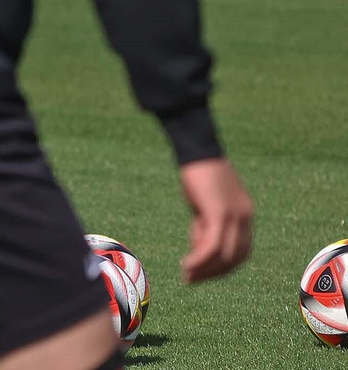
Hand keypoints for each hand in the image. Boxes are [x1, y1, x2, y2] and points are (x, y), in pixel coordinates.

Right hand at [180, 157, 254, 282]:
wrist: (197, 150)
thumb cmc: (197, 173)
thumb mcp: (204, 203)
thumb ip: (205, 225)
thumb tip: (200, 249)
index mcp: (245, 215)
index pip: (240, 251)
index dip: (223, 266)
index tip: (203, 274)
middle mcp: (245, 218)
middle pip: (235, 257)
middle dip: (214, 273)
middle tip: (192, 280)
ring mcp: (235, 216)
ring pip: (225, 255)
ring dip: (206, 270)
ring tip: (187, 276)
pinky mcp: (220, 213)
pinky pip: (212, 245)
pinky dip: (199, 259)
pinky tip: (186, 265)